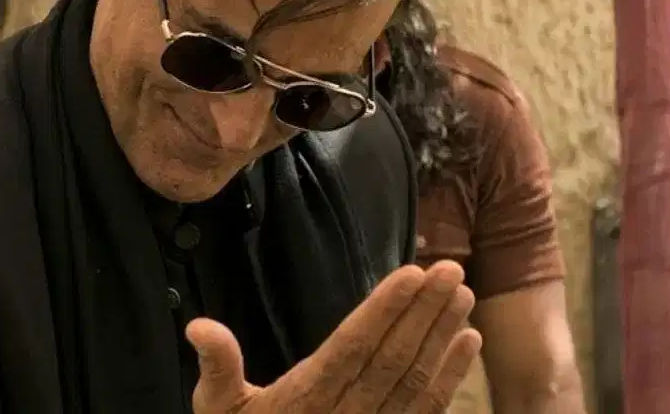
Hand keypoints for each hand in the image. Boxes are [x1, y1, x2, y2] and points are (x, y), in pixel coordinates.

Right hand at [189, 260, 481, 413]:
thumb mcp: (218, 411)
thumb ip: (217, 368)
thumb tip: (200, 325)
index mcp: (306, 399)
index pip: (352, 348)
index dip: (384, 311)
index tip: (413, 274)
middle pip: (392, 359)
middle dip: (424, 312)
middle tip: (451, 269)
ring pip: (415, 382)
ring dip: (442, 336)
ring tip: (464, 293)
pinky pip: (426, 411)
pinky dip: (451, 376)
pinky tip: (469, 342)